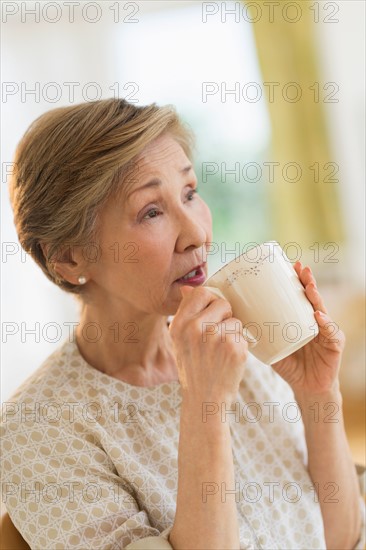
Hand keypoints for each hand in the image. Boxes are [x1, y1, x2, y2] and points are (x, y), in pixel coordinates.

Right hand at [169, 285, 248, 405]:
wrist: (204, 398)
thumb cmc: (194, 367)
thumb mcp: (180, 340)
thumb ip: (186, 314)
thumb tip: (188, 288)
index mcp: (179, 324)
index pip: (200, 293)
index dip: (210, 300)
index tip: (213, 312)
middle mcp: (195, 329)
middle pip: (222, 304)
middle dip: (225, 316)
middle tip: (218, 336)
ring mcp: (216, 338)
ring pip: (235, 320)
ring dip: (233, 333)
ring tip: (221, 351)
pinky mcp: (234, 348)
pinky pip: (243, 334)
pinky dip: (240, 346)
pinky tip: (229, 359)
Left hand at [271, 261, 344, 398]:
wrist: (306, 388)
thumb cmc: (289, 364)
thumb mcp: (271, 346)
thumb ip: (258, 334)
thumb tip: (234, 321)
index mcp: (301, 319)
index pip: (299, 296)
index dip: (296, 280)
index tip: (289, 265)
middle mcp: (315, 321)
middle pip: (312, 297)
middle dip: (307, 281)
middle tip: (300, 268)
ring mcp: (326, 332)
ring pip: (322, 310)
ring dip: (316, 297)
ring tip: (308, 286)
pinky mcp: (334, 346)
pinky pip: (331, 333)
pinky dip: (325, 325)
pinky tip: (318, 317)